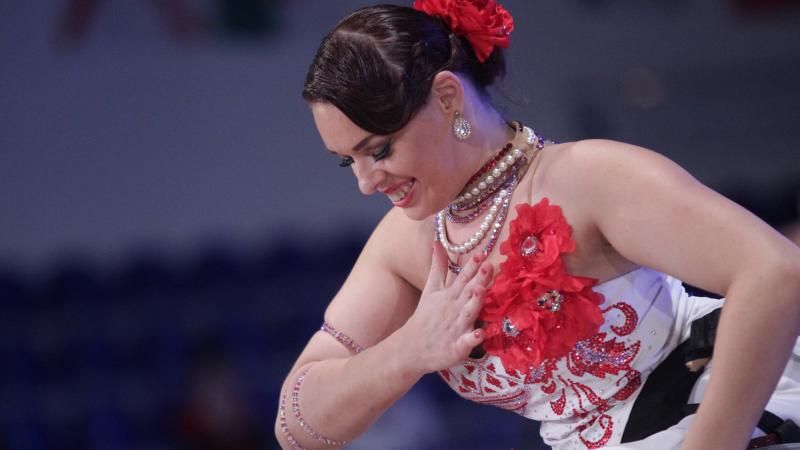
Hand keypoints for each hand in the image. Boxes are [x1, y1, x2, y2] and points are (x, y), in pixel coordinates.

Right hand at [400, 241, 493, 373]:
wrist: (411, 347)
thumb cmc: (426, 317)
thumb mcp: (430, 289)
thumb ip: (437, 266)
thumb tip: (437, 242)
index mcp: (450, 295)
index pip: (463, 277)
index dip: (472, 265)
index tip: (480, 253)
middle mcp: (455, 308)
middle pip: (468, 291)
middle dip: (478, 278)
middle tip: (488, 265)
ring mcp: (456, 327)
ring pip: (469, 313)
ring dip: (475, 302)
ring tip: (481, 290)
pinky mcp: (457, 347)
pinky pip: (466, 342)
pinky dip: (473, 338)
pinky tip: (481, 333)